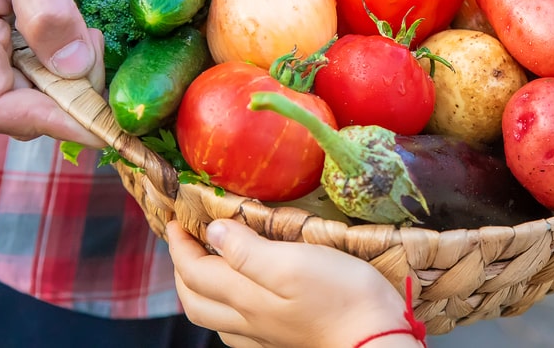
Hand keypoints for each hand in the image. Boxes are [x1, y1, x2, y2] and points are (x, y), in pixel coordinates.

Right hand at [0, 0, 103, 145]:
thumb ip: (48, 6)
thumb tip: (73, 66)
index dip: (52, 123)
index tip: (106, 122)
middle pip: (15, 111)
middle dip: (70, 97)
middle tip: (97, 43)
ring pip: (24, 95)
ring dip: (68, 80)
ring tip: (87, 30)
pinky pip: (26, 73)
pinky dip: (59, 64)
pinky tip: (75, 30)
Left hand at [167, 220, 419, 347]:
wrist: (375, 338)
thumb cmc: (341, 295)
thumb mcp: (293, 262)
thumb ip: (248, 250)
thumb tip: (213, 232)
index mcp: (245, 296)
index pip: (195, 270)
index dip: (181, 243)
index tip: (179, 217)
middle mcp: (247, 320)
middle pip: (195, 298)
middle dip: (182, 267)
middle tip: (187, 238)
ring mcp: (264, 336)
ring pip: (213, 317)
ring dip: (199, 289)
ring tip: (207, 262)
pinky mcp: (282, 341)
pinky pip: (235, 329)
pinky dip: (224, 308)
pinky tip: (241, 297)